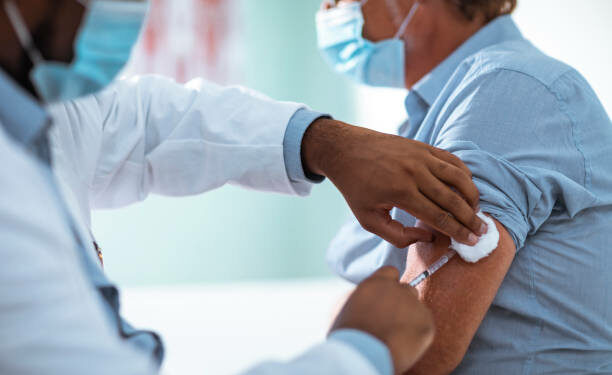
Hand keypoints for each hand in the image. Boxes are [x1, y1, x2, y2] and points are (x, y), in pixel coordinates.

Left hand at [302, 118, 486, 246]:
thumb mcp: (368, 219)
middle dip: (471, 218)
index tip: (471, 242)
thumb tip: (428, 237)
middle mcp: (414, 173)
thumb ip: (397, 235)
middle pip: (453, 199)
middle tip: (482, 231)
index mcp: (401, 193)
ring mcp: (421, 156)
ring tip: (476, 211)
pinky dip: (464, 174)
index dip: (458, 231)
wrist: (345, 150)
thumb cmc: (356, 188)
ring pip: (458, 177)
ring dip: (472, 195)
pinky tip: (467, 188)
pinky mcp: (423, 146)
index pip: (438, 217)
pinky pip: (452, 160)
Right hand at [330, 266, 434, 373]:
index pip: (391, 272)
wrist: (362, 354)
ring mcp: (414, 305)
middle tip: (392, 320)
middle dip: (402, 302)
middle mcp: (397, 289)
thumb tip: (365, 296)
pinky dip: (418, 334)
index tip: (386, 297)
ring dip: (410, 318)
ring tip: (396, 335)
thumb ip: (359, 296)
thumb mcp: (343, 307)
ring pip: (417, 308)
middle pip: (407, 289)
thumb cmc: (348, 334)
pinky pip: (425, 325)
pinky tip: (404, 343)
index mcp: (376, 283)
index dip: (389, 284)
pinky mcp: (427, 324)